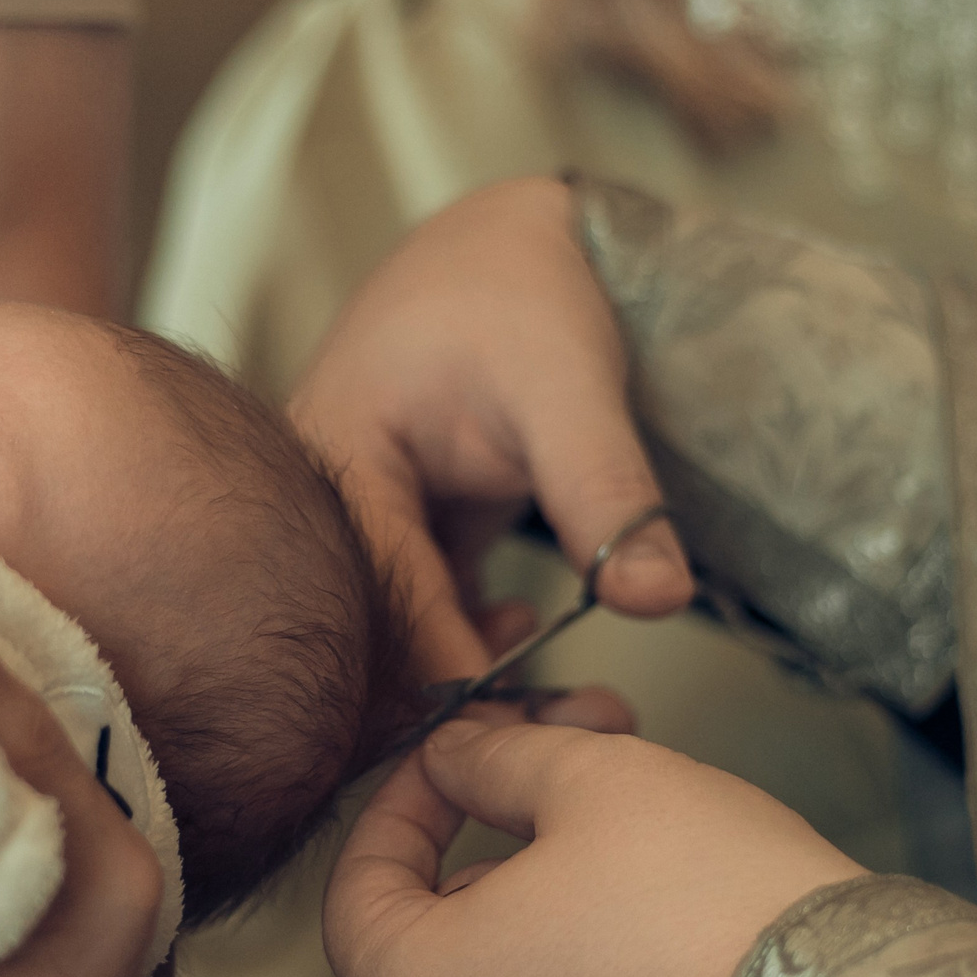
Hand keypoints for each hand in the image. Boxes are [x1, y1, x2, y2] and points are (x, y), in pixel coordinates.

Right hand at [289, 177, 691, 682]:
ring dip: (468, 669)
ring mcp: (351, 516)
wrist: (509, 240)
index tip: (518, 736)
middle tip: (554, 729)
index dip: (448, 674)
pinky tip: (524, 629)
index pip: (381, 597)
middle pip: (374, 628)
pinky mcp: (392, 526)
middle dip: (458, 689)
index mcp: (332, 459)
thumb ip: (608, 492)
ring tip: (557, 699)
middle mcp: (318, 499)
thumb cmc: (522, 295)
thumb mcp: (571, 388)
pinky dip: (468, 634)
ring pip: (397, 625)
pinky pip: (417, 604)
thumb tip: (658, 600)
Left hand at [323, 716, 863, 976]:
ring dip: (536, 942)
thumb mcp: (592, 780)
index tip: (453, 764)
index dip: (403, 807)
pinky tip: (657, 966)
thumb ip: (493, 762)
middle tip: (555, 798)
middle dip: (485, 864)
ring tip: (622, 873)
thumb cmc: (713, 906)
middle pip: (427, 959)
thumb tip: (453, 758)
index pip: (357, 891)